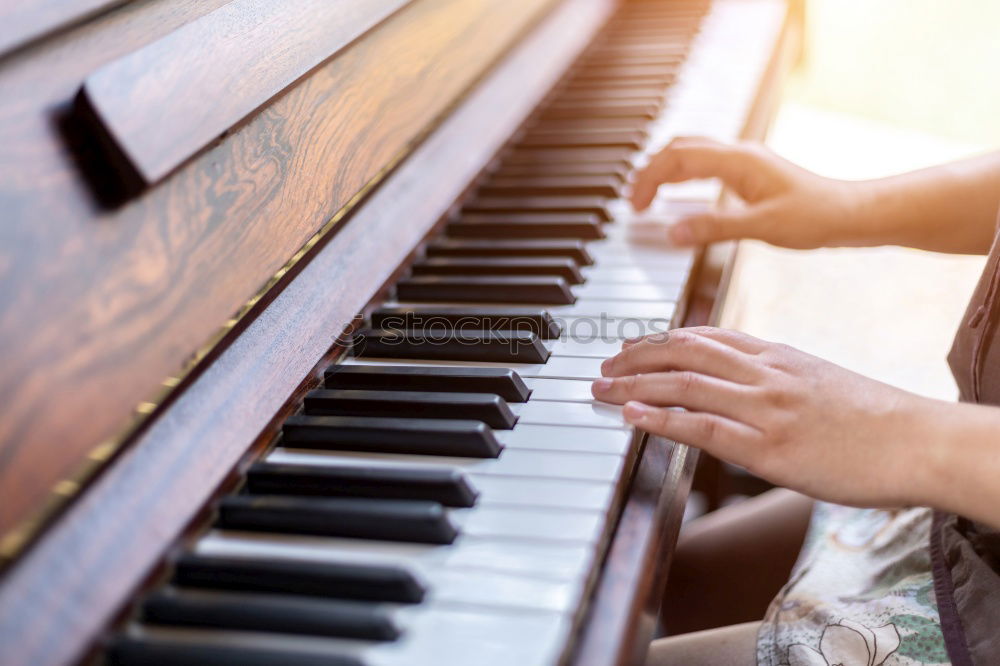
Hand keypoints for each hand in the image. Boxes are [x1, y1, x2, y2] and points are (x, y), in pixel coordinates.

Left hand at [591, 327, 934, 507]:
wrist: (917, 441)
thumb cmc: (874, 418)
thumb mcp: (820, 378)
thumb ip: (777, 375)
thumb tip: (743, 383)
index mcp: (777, 355)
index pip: (705, 336)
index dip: (660, 340)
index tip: (632, 347)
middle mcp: (765, 373)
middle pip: (684, 351)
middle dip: (636, 357)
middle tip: (603, 367)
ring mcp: (765, 408)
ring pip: (684, 383)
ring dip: (634, 385)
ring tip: (601, 389)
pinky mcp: (768, 447)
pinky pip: (703, 427)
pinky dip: (662, 419)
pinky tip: (632, 416)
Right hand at [629, 137, 872, 248]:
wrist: (851, 214)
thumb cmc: (815, 218)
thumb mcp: (761, 227)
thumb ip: (713, 228)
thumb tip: (672, 233)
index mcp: (737, 161)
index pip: (678, 158)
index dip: (649, 179)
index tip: (635, 207)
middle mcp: (739, 154)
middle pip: (680, 147)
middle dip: (650, 170)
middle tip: (633, 200)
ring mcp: (746, 161)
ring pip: (692, 151)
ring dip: (665, 169)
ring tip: (647, 195)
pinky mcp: (752, 172)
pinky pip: (707, 163)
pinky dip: (684, 175)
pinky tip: (681, 194)